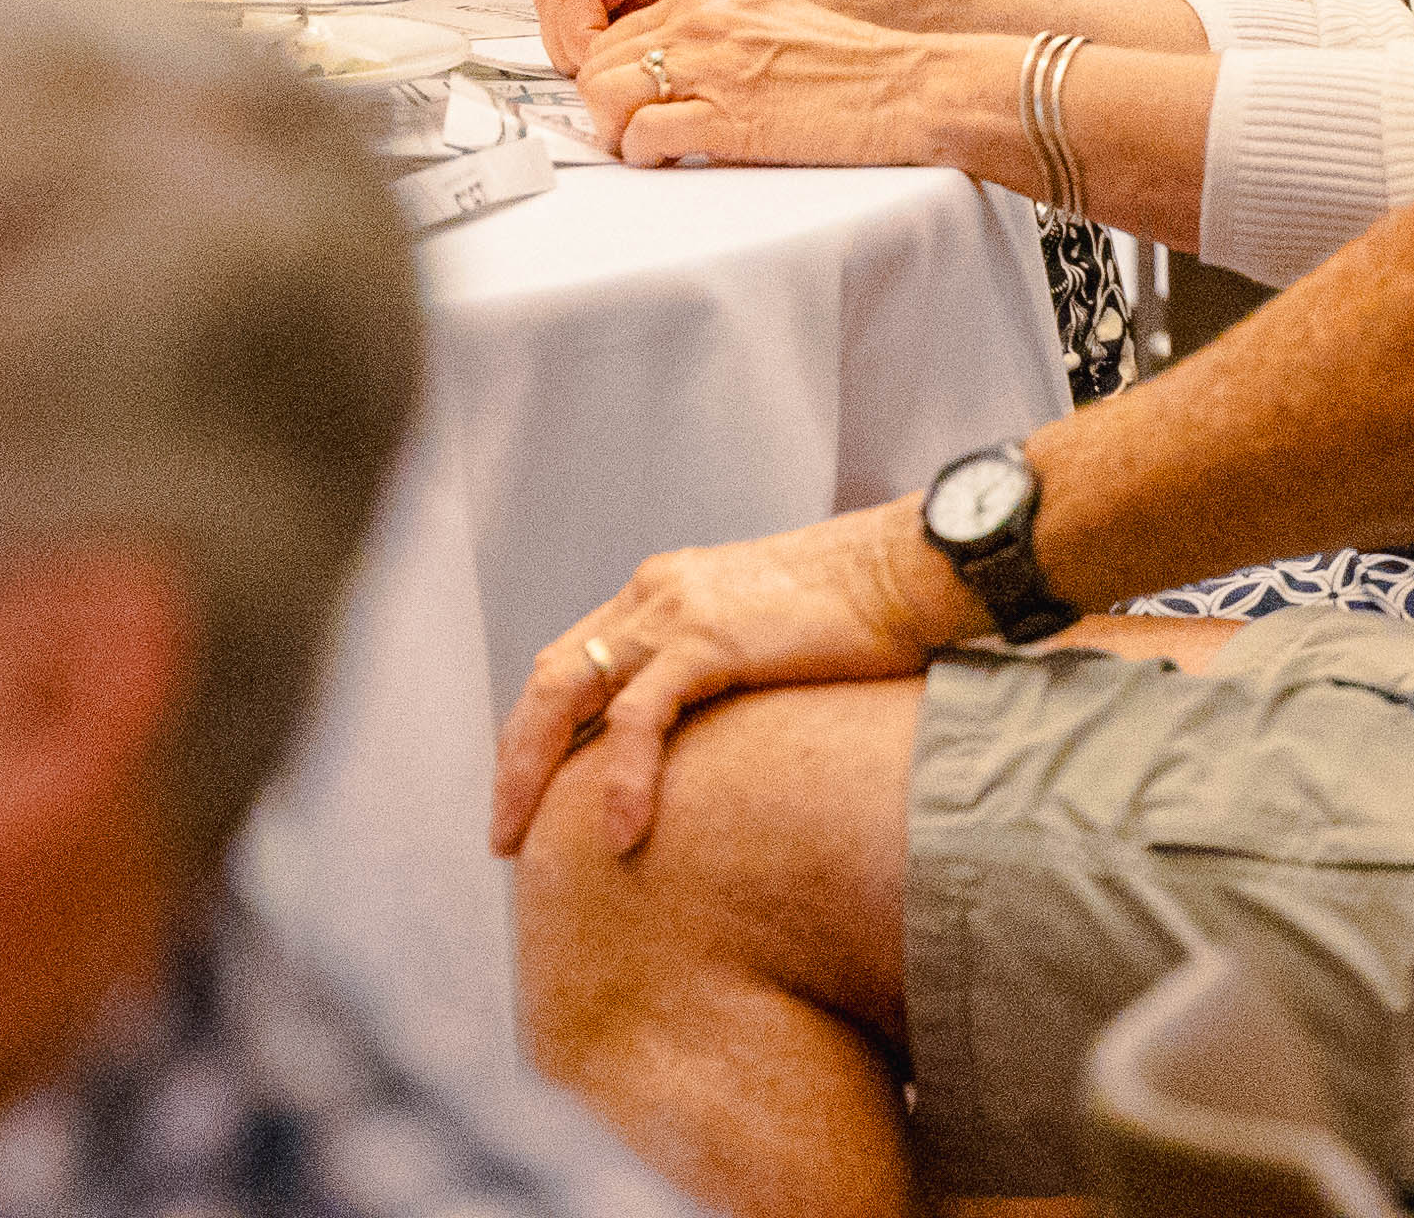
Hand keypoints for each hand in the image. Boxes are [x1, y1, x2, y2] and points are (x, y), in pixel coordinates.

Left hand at [490, 499, 977, 859]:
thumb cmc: (864, 617)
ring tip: (521, 843)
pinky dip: (618, 778)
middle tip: (502, 836)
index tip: (526, 795)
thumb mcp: (771, 645)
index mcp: (663, 592)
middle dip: (514, 760)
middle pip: (547, 679)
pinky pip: (638, 718)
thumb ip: (727, 679)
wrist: (910, 571)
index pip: (571, 661)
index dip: (537, 732)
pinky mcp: (706, 637)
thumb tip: (718, 752)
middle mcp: (653, 593)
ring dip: (531, 772)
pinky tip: (619, 833)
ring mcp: (674, 610)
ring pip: (566, 693)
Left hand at [576, 0, 991, 176]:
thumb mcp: (772, 23)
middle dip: (606, 103)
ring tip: (646, 147)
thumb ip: (717, 33)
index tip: (628, 100)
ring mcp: (709, 66)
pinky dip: (644, 154)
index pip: (620, 29)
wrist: (905, 88)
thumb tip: (674, 68)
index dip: (614, 73)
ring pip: (605, 93)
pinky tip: (670, 160)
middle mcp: (701, 21)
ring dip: (616, 129)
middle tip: (633, 131)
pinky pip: (642, 136)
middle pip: (600, 61)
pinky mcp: (722, 116)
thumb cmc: (850, 69)